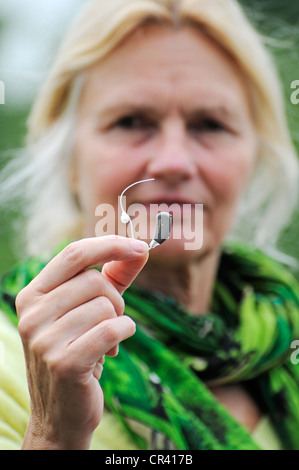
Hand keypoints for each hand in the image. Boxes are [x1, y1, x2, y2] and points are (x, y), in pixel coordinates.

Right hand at [16, 236, 148, 449]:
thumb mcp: (90, 309)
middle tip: (109, 321)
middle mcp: (32, 314)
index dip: (110, 245)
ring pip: (105, 307)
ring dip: (117, 322)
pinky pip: (112, 329)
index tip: (140, 247)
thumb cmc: (78, 351)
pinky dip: (124, 334)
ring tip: (103, 342)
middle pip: (95, 281)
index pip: (74, 254)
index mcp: (33, 294)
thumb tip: (141, 249)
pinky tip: (113, 349)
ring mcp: (44, 339)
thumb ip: (114, 276)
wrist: (60, 413)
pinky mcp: (64, 363)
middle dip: (115, 300)